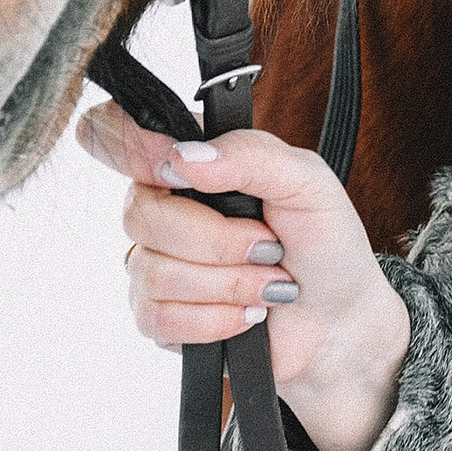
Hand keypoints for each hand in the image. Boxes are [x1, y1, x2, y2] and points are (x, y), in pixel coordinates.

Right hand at [76, 97, 411, 450]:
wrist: (339, 320)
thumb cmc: (323, 243)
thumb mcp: (306, 182)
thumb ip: (249, 155)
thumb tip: (184, 157)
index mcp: (190, 162)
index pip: (113, 130)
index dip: (128, 146)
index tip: (178, 170)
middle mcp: (162, 208)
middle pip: (140, 215)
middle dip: (218, 240)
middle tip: (269, 247)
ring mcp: (154, 264)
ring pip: (153, 272)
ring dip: (229, 284)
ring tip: (269, 285)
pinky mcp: (159, 318)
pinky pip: (158, 318)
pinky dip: (215, 320)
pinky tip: (247, 315)